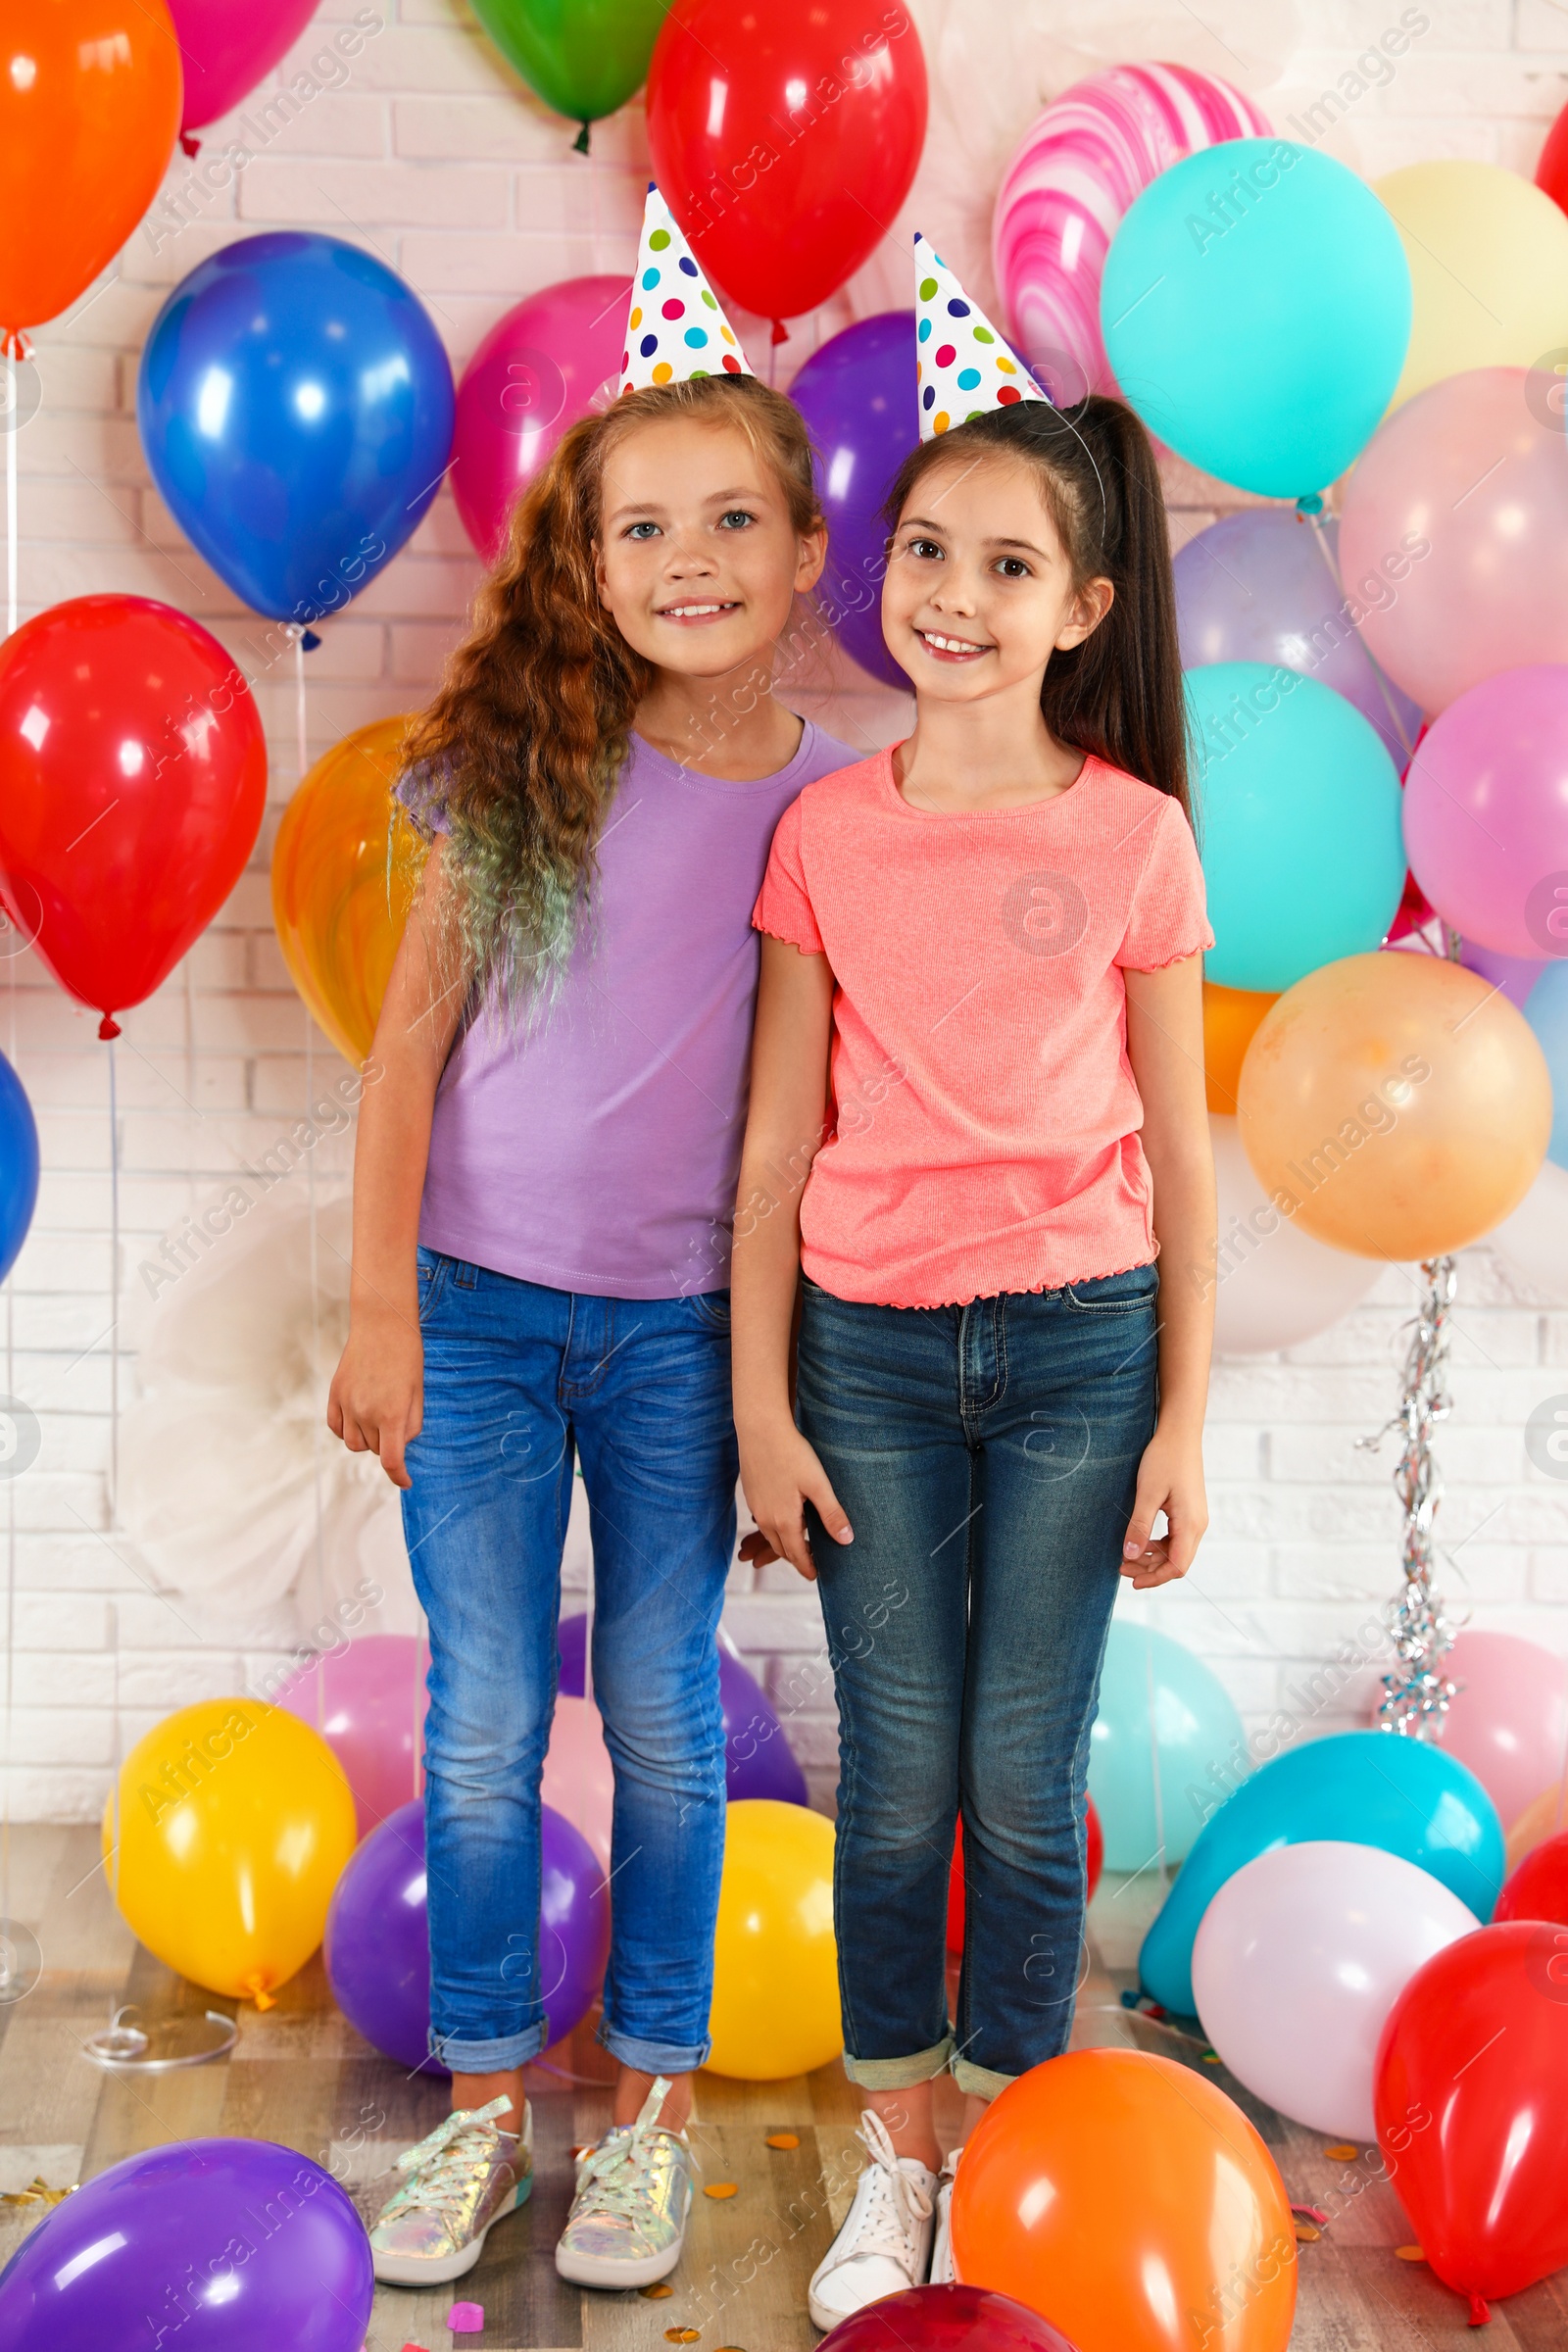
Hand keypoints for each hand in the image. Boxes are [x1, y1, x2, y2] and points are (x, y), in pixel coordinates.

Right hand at [327, 1304, 422, 1490]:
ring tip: (379, 1419)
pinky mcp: (334, 1394)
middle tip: (397, 1420)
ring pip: (354, 1443)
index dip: (400, 1476)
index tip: (406, 1481)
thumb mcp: (418, 1392)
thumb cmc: (407, 1356)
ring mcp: (347, 1404)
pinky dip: (347, 1431)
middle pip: (374, 1450)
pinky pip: (337, 1428)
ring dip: (367, 1440)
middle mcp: (366, 1412)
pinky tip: (358, 1419)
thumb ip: (411, 1424)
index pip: (391, 1460)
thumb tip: (400, 1445)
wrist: (382, 1324)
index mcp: (392, 1414)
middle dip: (387, 1445)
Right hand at [737, 1420, 852, 1582]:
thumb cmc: (791, 1453)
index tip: (815, 1576)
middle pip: (782, 1549)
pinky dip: (774, 1529)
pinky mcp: (751, 1494)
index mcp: (784, 1520)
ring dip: (784, 1544)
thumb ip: (831, 1514)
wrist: (760, 1428)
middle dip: (795, 1559)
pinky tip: (783, 1519)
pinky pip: (763, 1521)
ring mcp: (756, 1506)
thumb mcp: (818, 1484)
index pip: (797, 1554)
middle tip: (810, 1564)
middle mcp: (766, 1518)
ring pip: (770, 1535)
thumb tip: (846, 1540)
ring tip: (798, 1546)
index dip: (807, 1567)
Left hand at [1121, 1420, 1206, 1588]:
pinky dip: (1159, 1546)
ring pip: (1176, 1551)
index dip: (1155, 1579)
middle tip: (1121, 1568)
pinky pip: (1176, 1538)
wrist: (1179, 1434)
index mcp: (1190, 1523)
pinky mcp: (1190, 1511)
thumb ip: (1140, 1527)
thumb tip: (1131, 1556)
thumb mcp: (1147, 1493)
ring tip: (1127, 1557)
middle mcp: (1198, 1524)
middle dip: (1150, 1570)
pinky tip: (1141, 1542)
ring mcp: (1195, 1518)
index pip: (1177, 1566)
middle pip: (1177, 1562)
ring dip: (1153, 1559)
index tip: (1132, 1582)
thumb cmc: (1164, 1459)